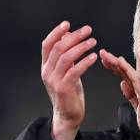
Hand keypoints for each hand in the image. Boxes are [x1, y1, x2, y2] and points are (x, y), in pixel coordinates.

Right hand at [41, 21, 97, 139]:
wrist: (67, 115)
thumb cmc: (69, 93)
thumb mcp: (66, 71)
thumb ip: (66, 55)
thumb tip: (69, 34)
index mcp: (46, 66)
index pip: (47, 45)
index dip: (56, 32)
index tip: (67, 23)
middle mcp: (47, 72)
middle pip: (58, 48)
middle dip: (74, 37)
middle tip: (88, 30)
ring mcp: (54, 80)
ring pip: (66, 57)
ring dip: (81, 47)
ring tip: (93, 41)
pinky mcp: (63, 88)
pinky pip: (74, 71)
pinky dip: (85, 62)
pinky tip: (94, 57)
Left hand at [99, 49, 139, 139]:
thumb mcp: (139, 109)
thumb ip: (132, 96)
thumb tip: (124, 85)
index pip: (129, 77)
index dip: (117, 68)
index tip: (106, 62)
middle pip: (128, 72)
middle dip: (114, 62)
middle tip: (102, 53)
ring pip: (130, 72)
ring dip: (117, 63)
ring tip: (105, 56)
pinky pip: (136, 79)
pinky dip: (127, 69)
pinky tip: (119, 61)